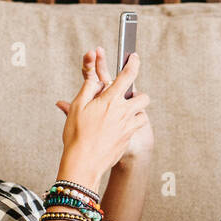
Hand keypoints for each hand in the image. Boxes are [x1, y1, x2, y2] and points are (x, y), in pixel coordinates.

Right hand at [54, 46, 148, 178]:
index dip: (133, 64)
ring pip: (142, 114)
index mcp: (110, 100)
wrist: (84, 163)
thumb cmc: (76, 135)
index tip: (134, 57)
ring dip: (136, 112)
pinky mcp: (129, 139)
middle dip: (138, 95)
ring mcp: (128, 127)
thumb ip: (87, 89)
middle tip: (126, 98)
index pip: (127, 76)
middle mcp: (123, 112)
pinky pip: (136, 128)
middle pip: (143, 97)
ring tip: (122, 115)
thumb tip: (94, 78)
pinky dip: (131, 125)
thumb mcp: (77, 108)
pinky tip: (119, 129)